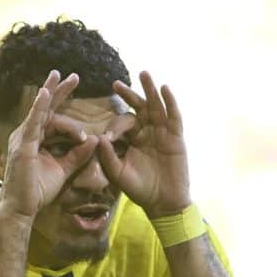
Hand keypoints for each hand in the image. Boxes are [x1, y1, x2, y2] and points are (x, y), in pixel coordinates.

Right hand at [0, 70, 99, 217]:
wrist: (22, 209)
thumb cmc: (37, 191)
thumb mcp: (63, 170)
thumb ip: (77, 155)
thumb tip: (93, 140)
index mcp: (34, 140)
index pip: (51, 116)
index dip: (63, 103)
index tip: (77, 91)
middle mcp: (26, 135)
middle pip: (45, 108)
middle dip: (58, 90)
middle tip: (73, 75)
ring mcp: (22, 139)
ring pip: (42, 113)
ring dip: (51, 93)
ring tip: (61, 77)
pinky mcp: (23, 146)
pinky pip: (32, 122)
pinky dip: (39, 107)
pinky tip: (45, 93)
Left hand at [98, 71, 190, 217]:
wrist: (162, 203)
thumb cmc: (140, 189)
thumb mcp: (118, 173)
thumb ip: (109, 156)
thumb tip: (101, 138)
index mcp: (133, 139)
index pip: (123, 122)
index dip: (115, 126)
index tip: (108, 137)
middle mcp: (148, 132)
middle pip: (139, 107)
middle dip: (129, 94)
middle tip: (115, 83)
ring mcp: (163, 133)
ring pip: (156, 106)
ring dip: (150, 89)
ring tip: (143, 73)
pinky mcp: (176, 137)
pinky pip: (174, 116)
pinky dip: (170, 102)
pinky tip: (164, 88)